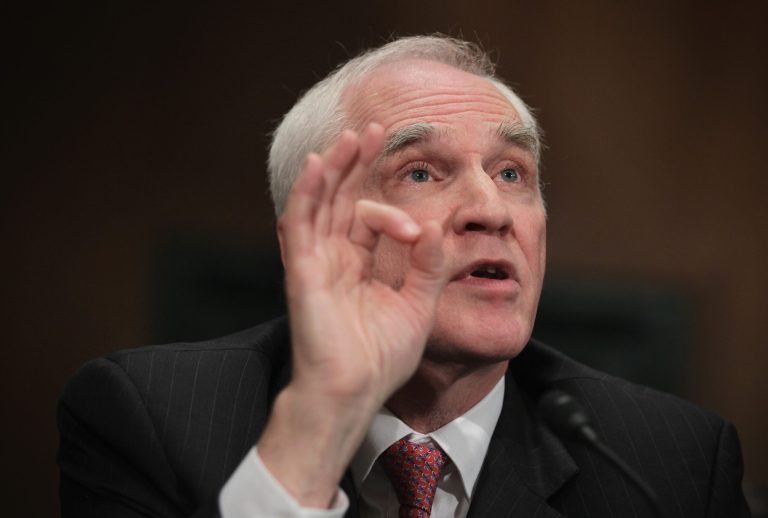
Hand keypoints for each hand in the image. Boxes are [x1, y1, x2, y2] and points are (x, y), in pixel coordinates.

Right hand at [280, 122, 444, 403]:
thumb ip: (427, 265)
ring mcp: (316, 262)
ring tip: (350, 136)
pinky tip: (317, 164)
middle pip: (342, 199)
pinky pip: (300, 224)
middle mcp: (335, 259)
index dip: (392, 207)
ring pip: (319, 203)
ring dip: (332, 168)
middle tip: (373, 130)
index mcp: (359, 266)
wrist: (356, 391)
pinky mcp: (302, 271)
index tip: (420, 228)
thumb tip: (433, 225)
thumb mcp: (418, 304)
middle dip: (356, 165)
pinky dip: (306, 193)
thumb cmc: (382, 357)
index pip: (369, 218)